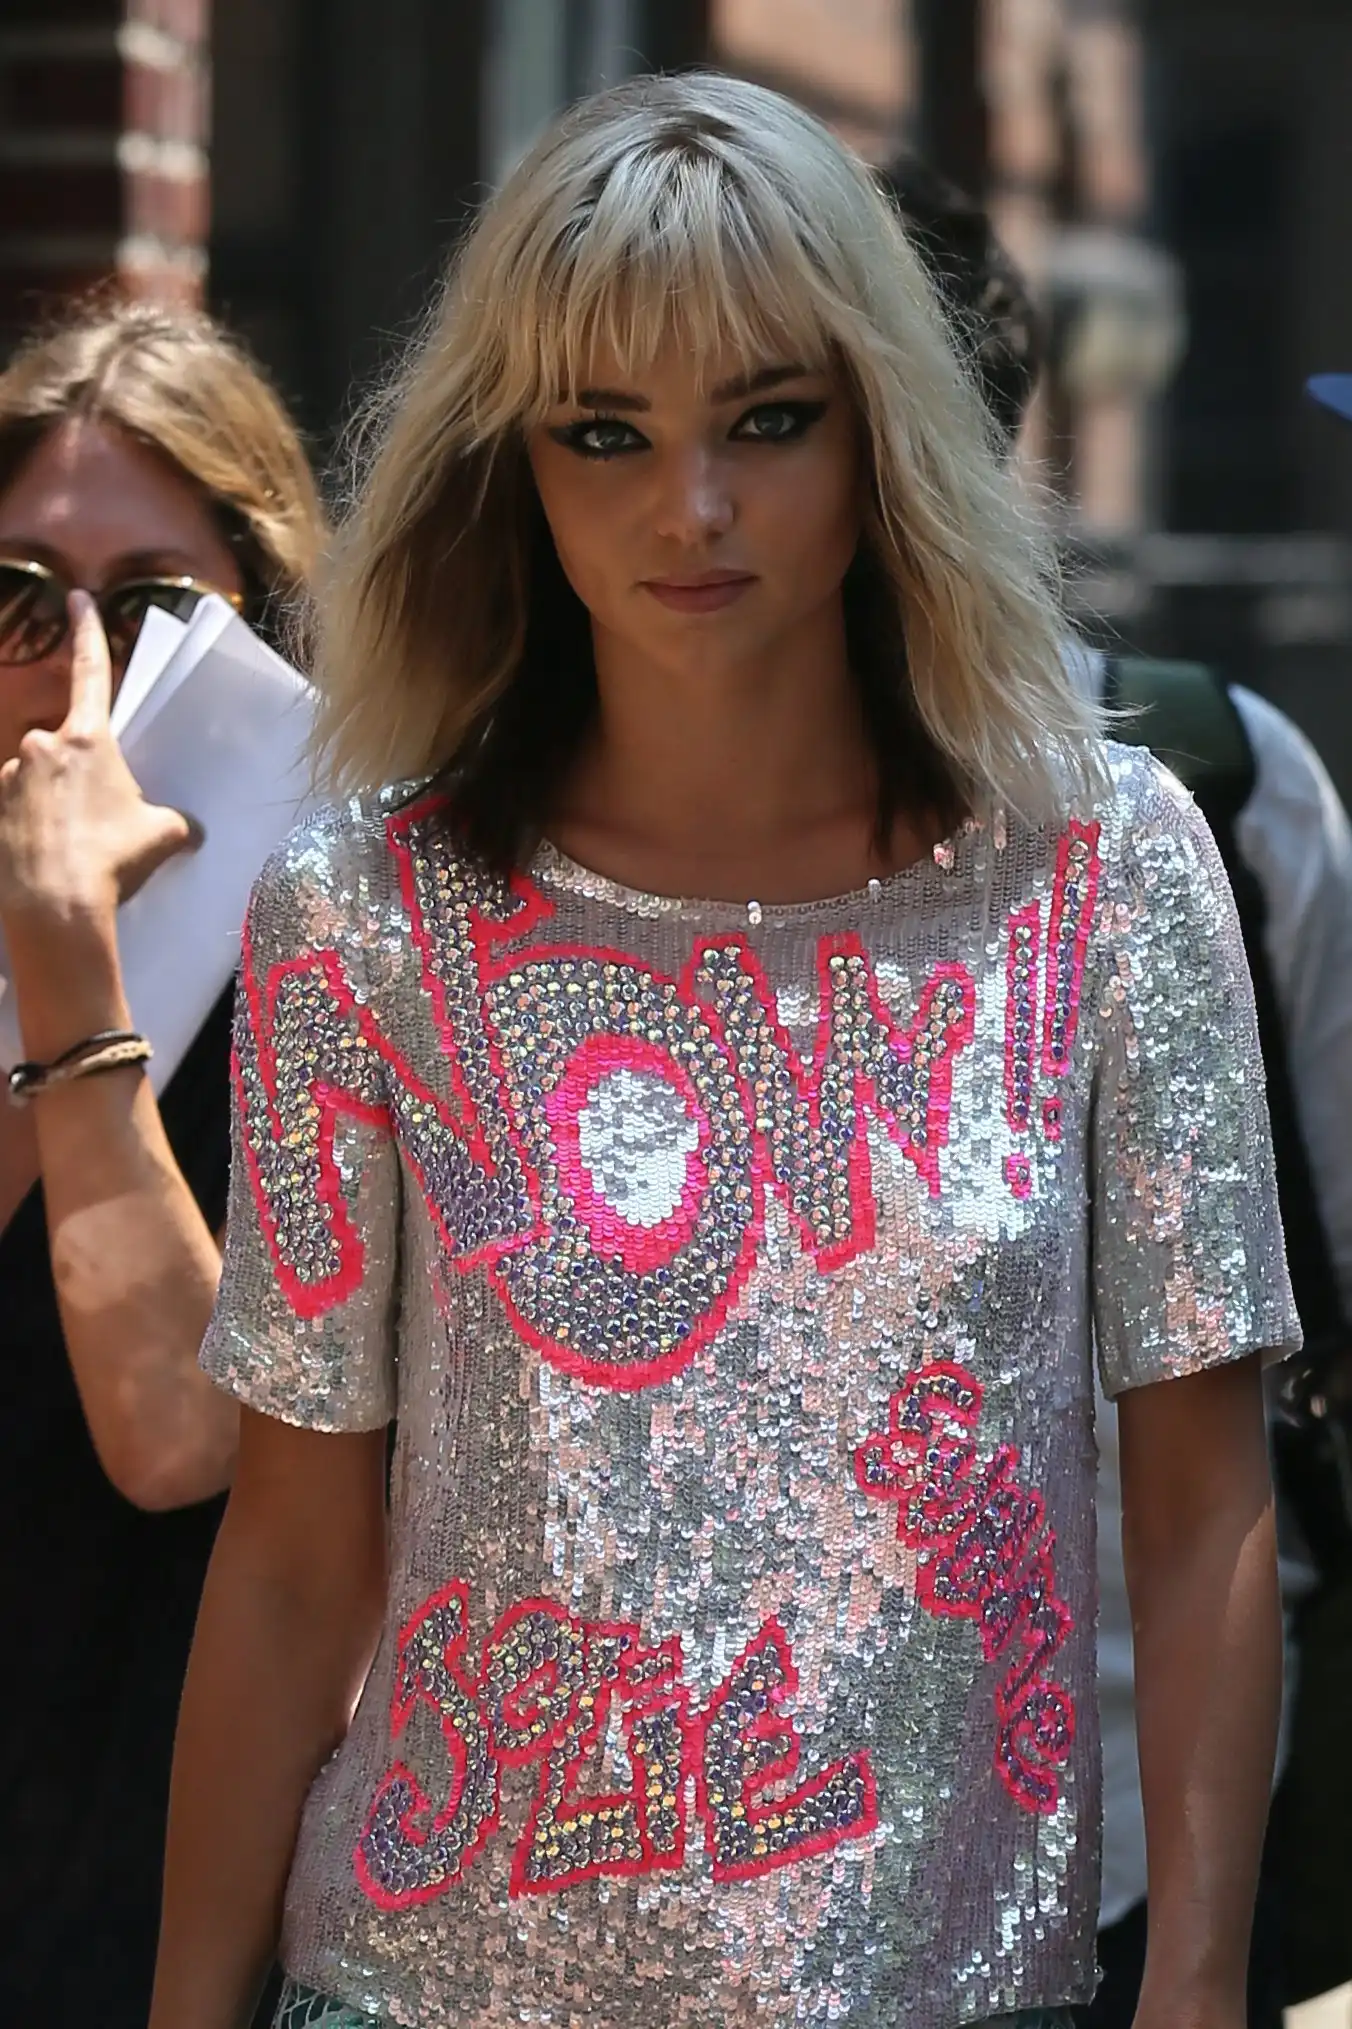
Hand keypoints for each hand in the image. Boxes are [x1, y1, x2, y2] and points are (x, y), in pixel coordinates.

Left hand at [0, 591, 198, 926]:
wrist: (57, 906)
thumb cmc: (113, 859)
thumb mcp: (161, 836)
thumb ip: (173, 822)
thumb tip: (189, 830)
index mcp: (87, 739)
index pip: (90, 671)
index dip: (86, 630)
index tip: (77, 598)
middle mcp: (41, 746)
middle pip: (64, 749)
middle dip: (80, 778)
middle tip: (100, 822)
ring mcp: (10, 778)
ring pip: (37, 783)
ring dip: (54, 807)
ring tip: (75, 852)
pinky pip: (16, 814)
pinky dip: (32, 833)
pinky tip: (50, 862)